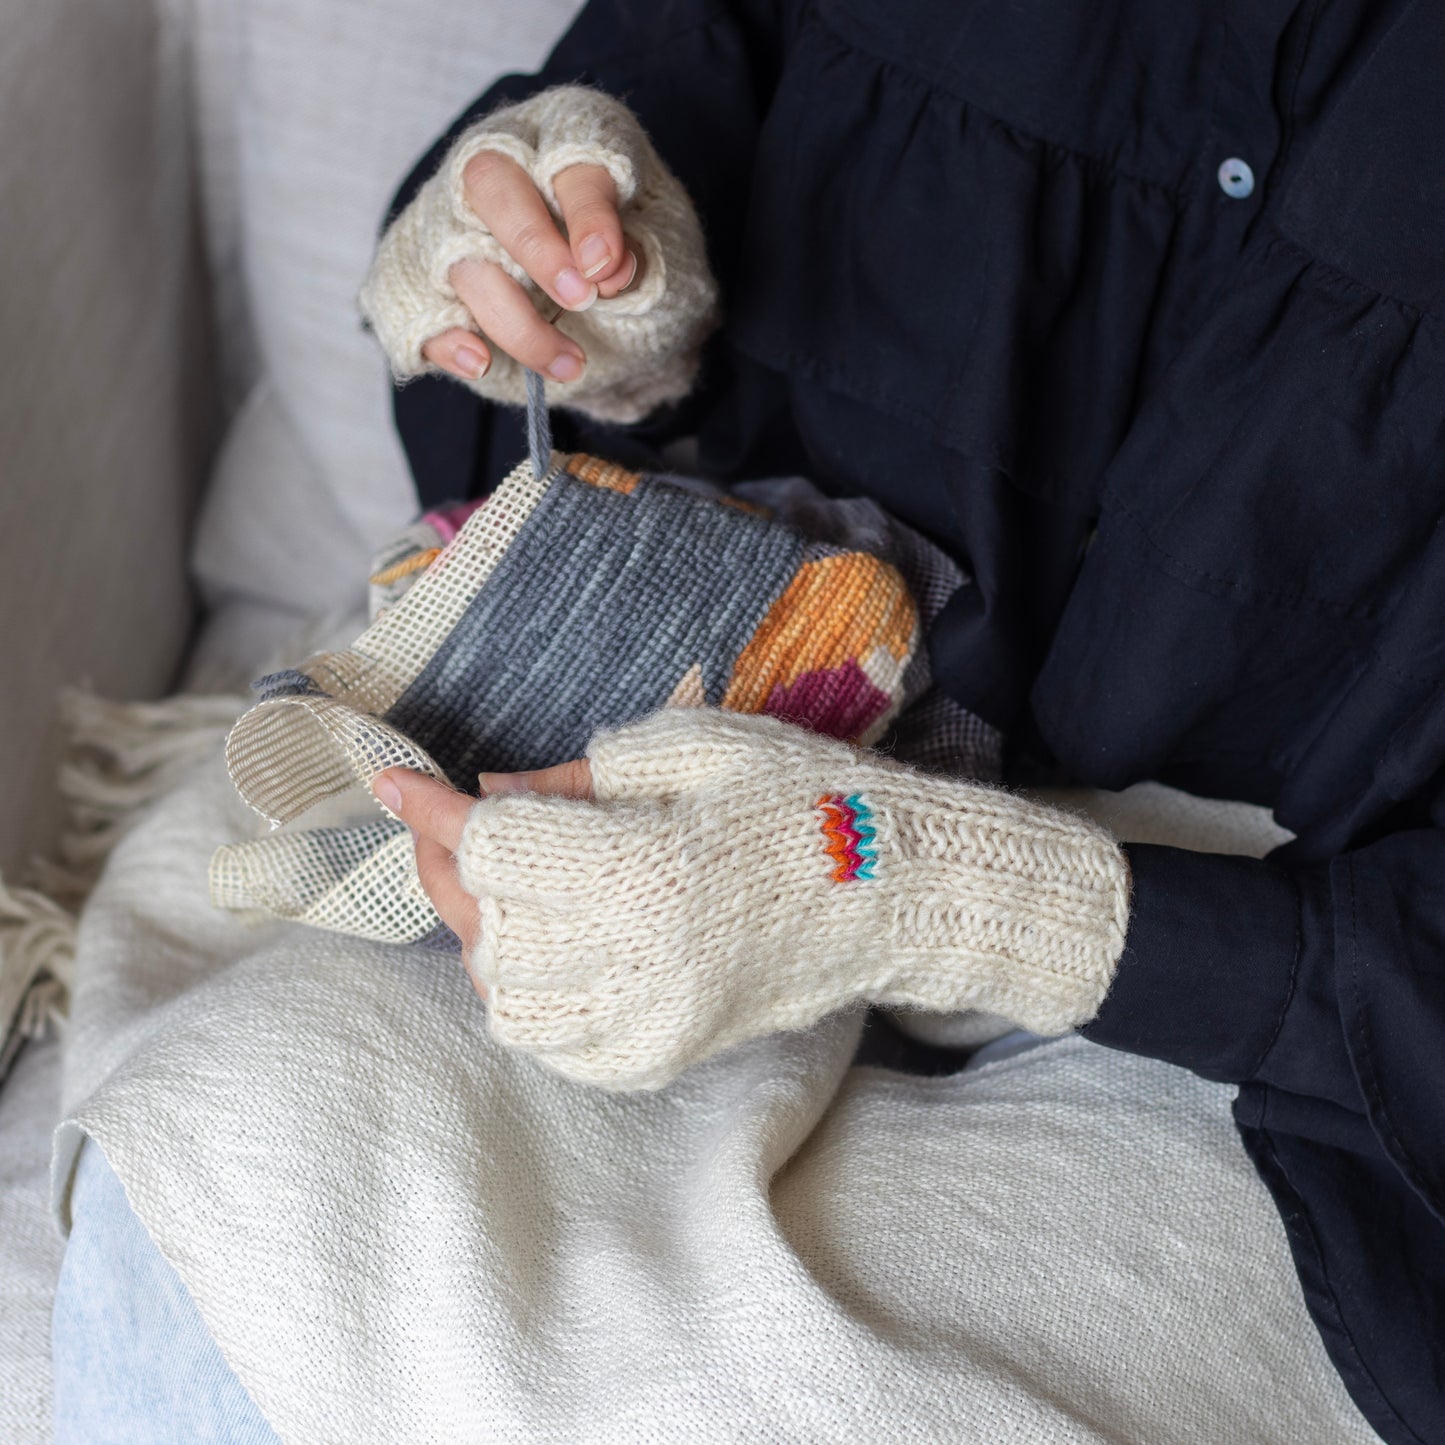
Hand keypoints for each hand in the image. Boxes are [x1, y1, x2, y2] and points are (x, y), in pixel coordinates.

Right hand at [359, 86, 718, 423]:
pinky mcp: (434, 284)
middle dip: (535, 247)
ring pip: (461, 257)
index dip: (587, 212)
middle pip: (491, 185)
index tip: (607, 267)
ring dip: (515, 320)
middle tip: (580, 299)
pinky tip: (482, 361)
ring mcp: (457, 222)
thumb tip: (609, 270)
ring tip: (571, 364)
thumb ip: (640, 254)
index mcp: (568, 137)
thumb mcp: (664, 252)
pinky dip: (448, 338)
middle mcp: (501, 167)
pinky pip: (422, 306)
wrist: (620, 318)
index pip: (568, 157)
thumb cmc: (637, 267)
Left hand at [376, 710, 1128, 1093]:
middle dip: (450, 868)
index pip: (496, 846)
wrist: (896, 888)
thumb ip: (584, 773)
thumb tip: (492, 792)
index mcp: (650, 870)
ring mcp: (652, 1022)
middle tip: (449, 828)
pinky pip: (555, 1046)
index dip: (432, 810)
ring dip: (483, 939)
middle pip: (485, 927)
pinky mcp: (665, 1056)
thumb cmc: (806, 797)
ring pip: (505, 1000)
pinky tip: (547, 950)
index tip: (392, 781)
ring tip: (503, 891)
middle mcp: (641, 961)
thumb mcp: (698, 748)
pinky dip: (528, 998)